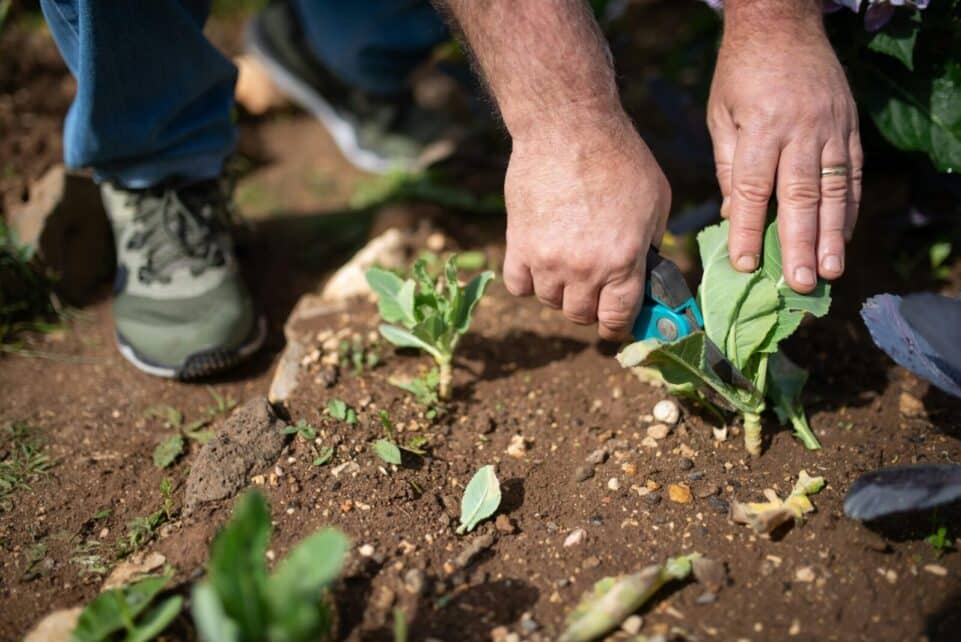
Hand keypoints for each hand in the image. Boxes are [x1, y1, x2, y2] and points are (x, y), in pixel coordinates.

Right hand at [502, 111, 670, 340]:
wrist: (567, 127)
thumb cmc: (619, 156)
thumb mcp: (657, 199)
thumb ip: (652, 242)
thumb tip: (646, 270)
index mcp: (624, 261)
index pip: (617, 319)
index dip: (617, 326)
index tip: (615, 323)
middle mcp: (584, 269)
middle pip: (580, 315)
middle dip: (590, 306)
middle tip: (593, 287)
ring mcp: (547, 260)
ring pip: (550, 301)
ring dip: (559, 291)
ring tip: (566, 266)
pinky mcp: (518, 245)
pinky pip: (518, 285)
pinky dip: (528, 280)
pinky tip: (539, 261)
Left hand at [707, 15, 861, 291]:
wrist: (782, 23)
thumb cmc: (740, 74)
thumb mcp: (721, 115)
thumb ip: (730, 166)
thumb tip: (734, 215)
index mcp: (762, 127)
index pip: (754, 189)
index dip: (749, 230)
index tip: (745, 265)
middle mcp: (801, 130)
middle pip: (800, 197)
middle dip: (799, 244)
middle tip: (798, 284)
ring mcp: (831, 128)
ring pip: (834, 190)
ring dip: (832, 236)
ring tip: (829, 272)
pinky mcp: (849, 126)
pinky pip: (852, 174)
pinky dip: (849, 209)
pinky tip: (843, 237)